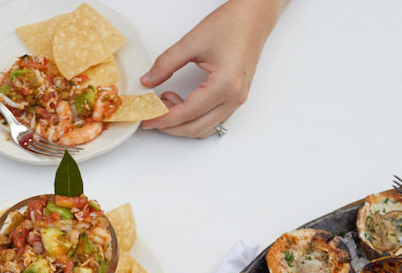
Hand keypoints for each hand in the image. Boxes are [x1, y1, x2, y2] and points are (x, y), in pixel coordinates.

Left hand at [140, 0, 287, 137]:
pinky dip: (195, 118)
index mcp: (224, 85)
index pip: (187, 113)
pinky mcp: (236, 97)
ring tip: (166, 103)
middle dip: (171, 127)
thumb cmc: (232, 24)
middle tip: (152, 116)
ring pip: (205, 128)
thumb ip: (166, 64)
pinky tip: (182, 102)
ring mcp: (237, 99)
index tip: (147, 120)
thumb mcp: (192, 42)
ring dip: (183, 123)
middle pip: (196, 128)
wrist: (254, 16)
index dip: (164, 119)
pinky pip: (213, 119)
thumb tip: (148, 81)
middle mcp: (234, 97)